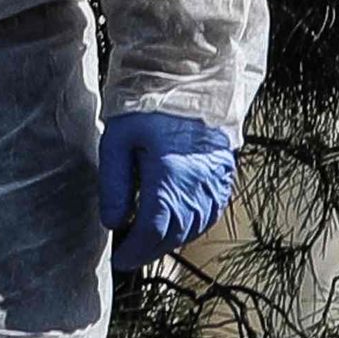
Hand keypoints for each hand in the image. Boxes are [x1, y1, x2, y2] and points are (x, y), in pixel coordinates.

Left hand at [98, 111, 238, 272]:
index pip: (153, 231)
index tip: (119, 260)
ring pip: (194, 227)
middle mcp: (198, 184)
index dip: (135, 251)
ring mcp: (216, 181)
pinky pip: (211, 212)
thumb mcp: (117, 141)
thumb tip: (114, 222)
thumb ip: (115, 186)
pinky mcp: (224, 174)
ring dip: (171, 240)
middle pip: (175, 234)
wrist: (190, 77)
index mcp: (170, 177)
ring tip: (149, 240)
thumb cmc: (149, 104)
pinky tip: (177, 222)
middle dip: (150, 249)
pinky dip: (192, 225)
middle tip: (130, 254)